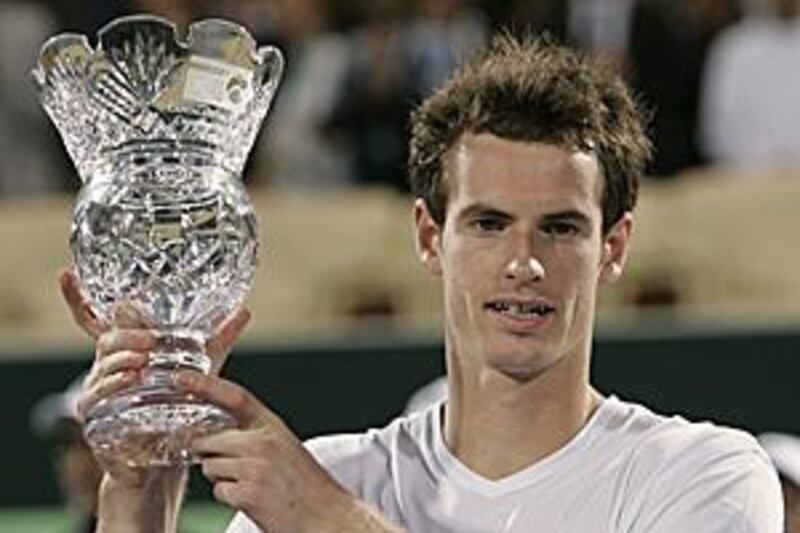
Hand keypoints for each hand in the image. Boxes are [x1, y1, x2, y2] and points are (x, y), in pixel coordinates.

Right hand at [58, 268, 250, 477]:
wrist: (164, 460)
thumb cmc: (178, 409)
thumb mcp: (200, 369)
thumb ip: (218, 341)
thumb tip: (244, 311)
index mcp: (125, 351)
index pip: (97, 321)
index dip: (77, 298)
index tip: (66, 273)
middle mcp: (106, 370)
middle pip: (107, 342)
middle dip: (126, 337)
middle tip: (151, 342)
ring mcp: (99, 395)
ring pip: (100, 371)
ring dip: (120, 365)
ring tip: (141, 364)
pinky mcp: (98, 423)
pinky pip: (97, 404)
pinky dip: (112, 393)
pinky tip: (129, 386)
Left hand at [176, 372, 397, 532]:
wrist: (327, 515)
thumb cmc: (307, 485)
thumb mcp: (286, 446)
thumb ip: (255, 435)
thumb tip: (214, 434)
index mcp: (273, 426)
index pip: (234, 396)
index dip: (205, 385)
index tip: (183, 379)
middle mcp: (264, 442)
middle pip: (210, 439)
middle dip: (209, 453)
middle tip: (232, 465)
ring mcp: (255, 467)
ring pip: (210, 467)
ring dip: (222, 478)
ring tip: (251, 484)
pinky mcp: (248, 494)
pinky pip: (219, 491)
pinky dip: (230, 498)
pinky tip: (252, 499)